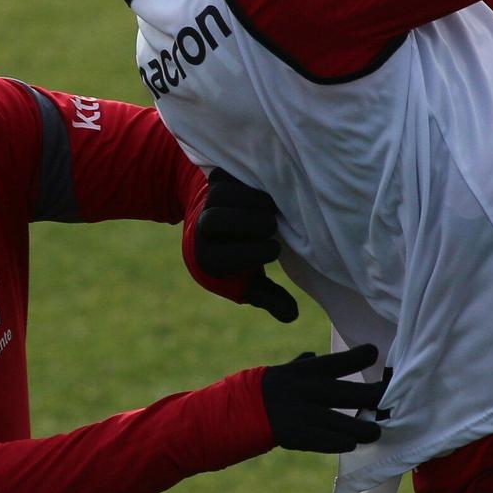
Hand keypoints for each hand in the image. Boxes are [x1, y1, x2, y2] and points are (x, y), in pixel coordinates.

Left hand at [194, 169, 298, 322]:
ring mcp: (205, 203)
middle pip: (218, 221)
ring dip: (252, 200)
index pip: (228, 256)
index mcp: (208, 260)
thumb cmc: (239, 260)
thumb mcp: (252, 282)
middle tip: (273, 225)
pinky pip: (226, 176)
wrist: (216, 227)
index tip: (277, 251)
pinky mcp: (213, 181)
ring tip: (271, 207)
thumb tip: (291, 315)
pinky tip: (263, 190)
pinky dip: (247, 181)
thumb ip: (270, 298)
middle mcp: (201, 231)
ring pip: (222, 195)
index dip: (258, 252)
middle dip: (253, 223)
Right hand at [259, 342, 387, 452]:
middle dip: (375, 396)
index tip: (375, 352)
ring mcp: (302, 414)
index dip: (358, 356)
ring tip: (377, 430)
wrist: (238, 412)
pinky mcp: (298, 436)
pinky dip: (342, 442)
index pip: (337, 361)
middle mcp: (306, 390)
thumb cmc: (266, 389)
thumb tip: (314, 353)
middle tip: (391, 399)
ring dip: (364, 428)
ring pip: (343, 423)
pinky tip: (352, 443)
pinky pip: (327, 441)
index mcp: (304, 371)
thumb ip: (303, 364)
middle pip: (350, 393)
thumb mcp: (284, 371)